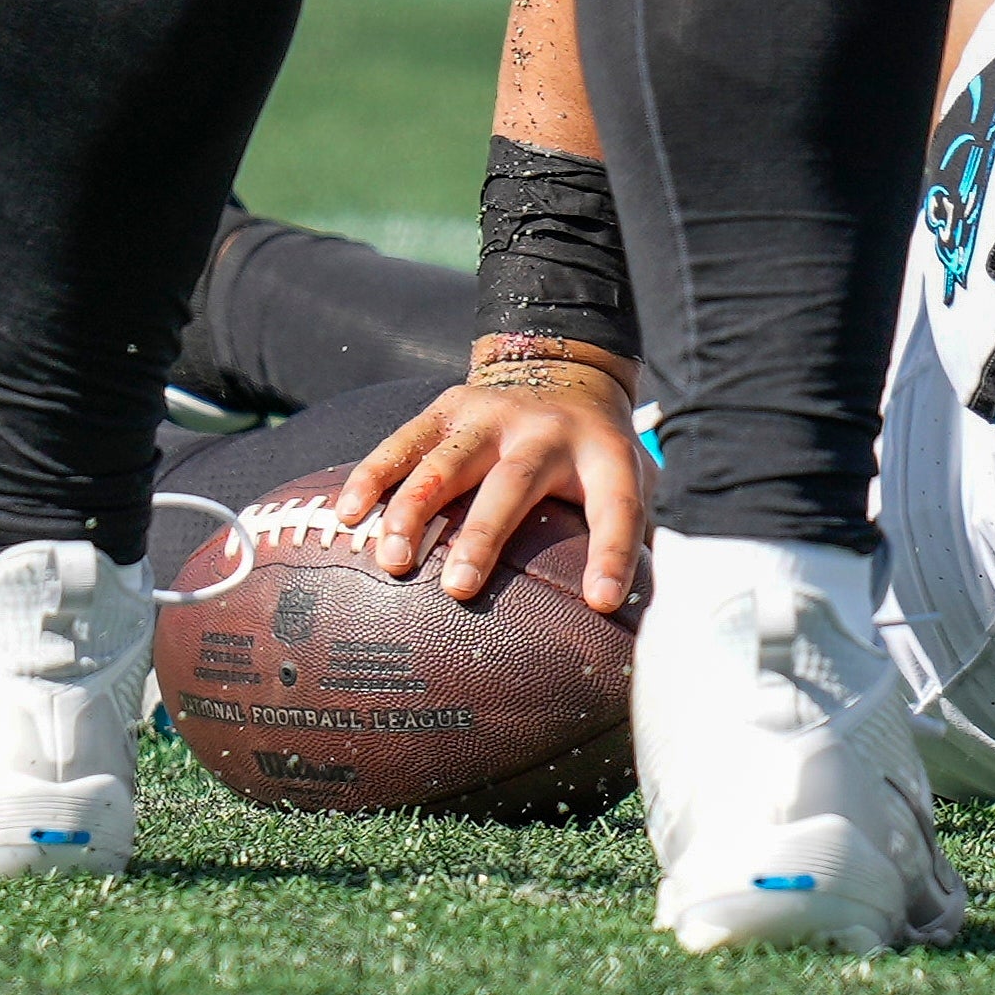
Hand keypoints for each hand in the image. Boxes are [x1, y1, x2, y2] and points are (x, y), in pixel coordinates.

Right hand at [336, 339, 644, 612]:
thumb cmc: (597, 457)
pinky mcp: (447, 407)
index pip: (617, 508)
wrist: (563, 368)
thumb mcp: (634, 483)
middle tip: (458, 589)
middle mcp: (544, 432)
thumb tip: (645, 626)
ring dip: (415, 511)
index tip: (603, 602)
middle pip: (512, 485)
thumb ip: (640, 542)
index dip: (613, 554)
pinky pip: (404, 443)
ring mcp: (490, 415)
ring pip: (446, 462)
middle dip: (484, 537)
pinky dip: (373, 477)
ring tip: (392, 561)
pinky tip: (349, 515)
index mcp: (603, 457)